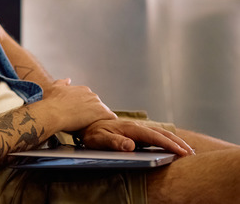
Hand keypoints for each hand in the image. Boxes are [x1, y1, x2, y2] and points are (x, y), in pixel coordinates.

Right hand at [41, 78, 116, 131]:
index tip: (78, 114)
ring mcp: (97, 103)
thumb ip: (62, 83)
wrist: (53, 113)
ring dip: (98, 118)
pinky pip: (110, 117)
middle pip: (96, 105)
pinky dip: (107, 122)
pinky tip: (100, 126)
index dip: (84, 108)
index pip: (88, 99)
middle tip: (83, 122)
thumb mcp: (54, 88)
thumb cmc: (51, 103)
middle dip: (91, 113)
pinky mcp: (101, 112)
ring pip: (103, 112)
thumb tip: (68, 80)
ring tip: (90, 126)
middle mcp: (90, 94)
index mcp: (81, 89)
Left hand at [79, 119, 193, 156]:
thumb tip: (131, 145)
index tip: (181, 152)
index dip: (169, 144)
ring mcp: (136, 128)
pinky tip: (171, 145)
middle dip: (177, 142)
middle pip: (161, 133)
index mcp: (130, 128)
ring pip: (159, 133)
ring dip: (174, 140)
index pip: (154, 136)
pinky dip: (166, 139)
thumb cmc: (92, 133)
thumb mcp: (99, 139)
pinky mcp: (135, 131)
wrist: (86, 123)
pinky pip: (154, 135)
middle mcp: (135, 126)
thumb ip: (114, 142)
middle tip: (191, 153)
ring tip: (187, 150)